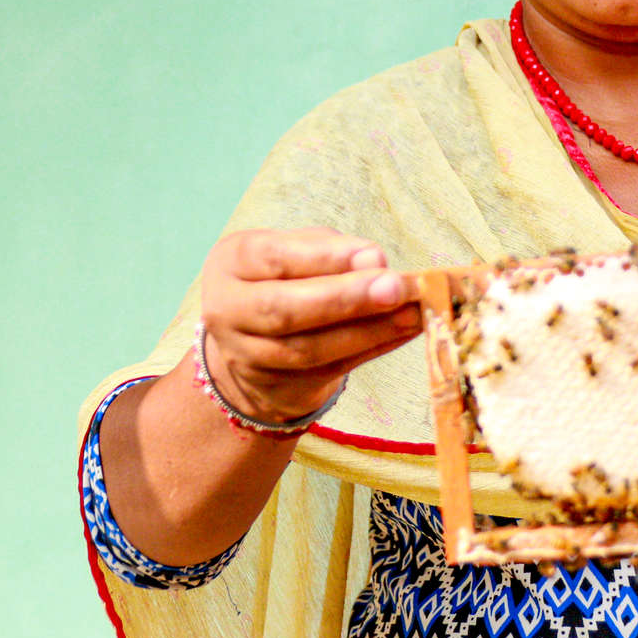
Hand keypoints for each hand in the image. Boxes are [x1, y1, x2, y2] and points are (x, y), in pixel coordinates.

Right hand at [198, 227, 422, 423]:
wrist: (253, 337)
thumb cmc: (284, 277)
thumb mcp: (296, 250)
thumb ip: (331, 250)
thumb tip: (375, 262)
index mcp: (231, 262)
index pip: (275, 259)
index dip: (326, 259)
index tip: (375, 256)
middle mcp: (227, 310)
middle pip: (283, 310)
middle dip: (345, 299)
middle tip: (395, 288)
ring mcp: (246, 356)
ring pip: (307, 349)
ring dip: (366, 332)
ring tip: (411, 314)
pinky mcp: (274, 387)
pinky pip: (329, 371)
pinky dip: (371, 350)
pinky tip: (403, 332)